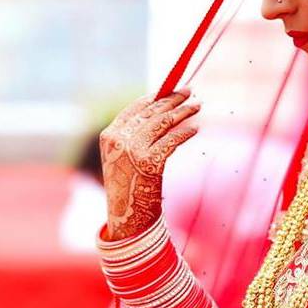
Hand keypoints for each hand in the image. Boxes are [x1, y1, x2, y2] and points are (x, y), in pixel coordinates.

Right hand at [99, 86, 200, 238]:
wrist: (127, 218)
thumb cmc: (129, 186)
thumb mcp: (122, 157)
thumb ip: (133, 135)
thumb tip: (160, 110)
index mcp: (109, 135)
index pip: (135, 108)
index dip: (155, 97)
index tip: (171, 89)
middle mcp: (118, 140)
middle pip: (151, 112)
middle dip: (172, 99)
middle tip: (189, 91)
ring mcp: (132, 151)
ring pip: (163, 122)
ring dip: (183, 111)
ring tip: (197, 105)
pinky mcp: (148, 162)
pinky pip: (172, 140)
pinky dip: (186, 132)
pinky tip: (195, 129)